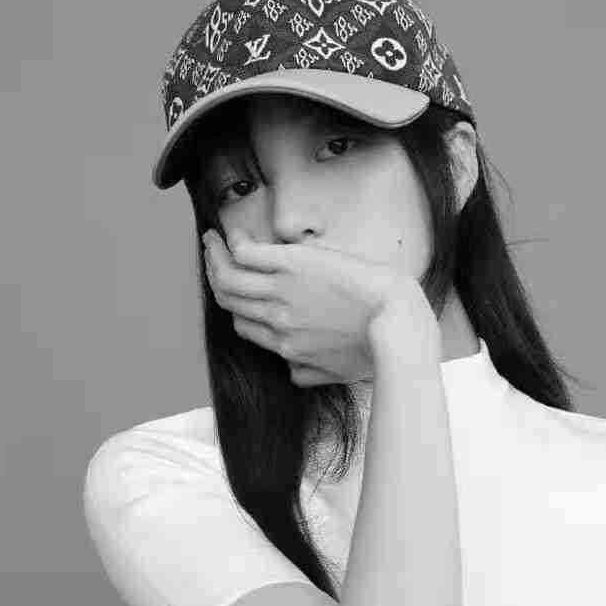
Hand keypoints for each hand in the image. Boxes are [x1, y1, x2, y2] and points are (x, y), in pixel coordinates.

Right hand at [202, 225, 425, 384]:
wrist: (393, 321)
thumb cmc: (375, 347)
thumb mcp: (339, 373)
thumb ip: (309, 374)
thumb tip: (290, 372)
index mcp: (286, 346)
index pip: (245, 327)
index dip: (237, 309)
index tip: (237, 291)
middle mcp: (276, 321)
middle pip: (230, 301)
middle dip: (216, 278)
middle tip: (213, 258)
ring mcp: (281, 292)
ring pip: (228, 277)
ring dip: (213, 256)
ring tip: (211, 240)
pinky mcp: (291, 265)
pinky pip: (246, 254)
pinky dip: (233, 242)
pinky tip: (234, 232)